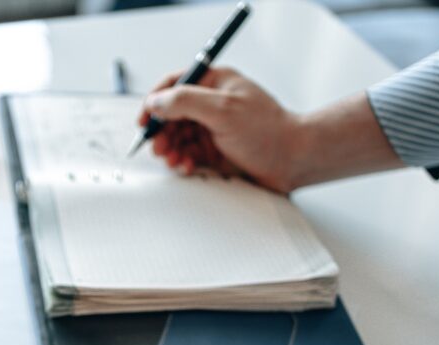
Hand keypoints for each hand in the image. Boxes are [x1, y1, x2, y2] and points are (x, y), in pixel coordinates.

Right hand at [139, 68, 302, 192]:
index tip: (144, 119)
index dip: (155, 101)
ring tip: (173, 160)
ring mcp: (214, 129)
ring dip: (171, 149)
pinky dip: (183, 162)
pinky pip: (189, 155)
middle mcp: (213, 104)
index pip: (175, 85)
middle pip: (172, 114)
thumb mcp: (223, 110)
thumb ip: (185, 102)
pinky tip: (187, 167)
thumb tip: (155, 102)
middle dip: (162, 131)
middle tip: (159, 147)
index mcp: (215, 83)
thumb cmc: (269, 131)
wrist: (294, 161)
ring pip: (178, 137)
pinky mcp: (216, 152)